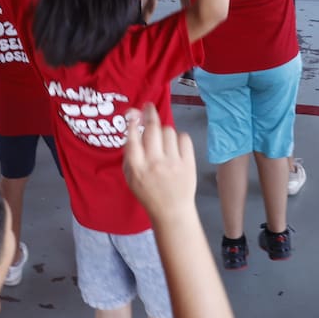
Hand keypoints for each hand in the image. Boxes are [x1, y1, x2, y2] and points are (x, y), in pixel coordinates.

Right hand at [123, 104, 196, 221]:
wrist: (171, 211)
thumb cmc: (148, 192)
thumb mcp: (131, 176)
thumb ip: (130, 153)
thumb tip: (133, 124)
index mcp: (137, 167)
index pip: (133, 137)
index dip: (134, 121)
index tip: (134, 113)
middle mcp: (154, 163)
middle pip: (153, 128)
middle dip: (150, 113)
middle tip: (149, 107)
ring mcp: (173, 163)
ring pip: (169, 131)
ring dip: (164, 132)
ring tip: (163, 141)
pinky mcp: (188, 163)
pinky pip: (184, 138)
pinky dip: (179, 139)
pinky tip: (175, 147)